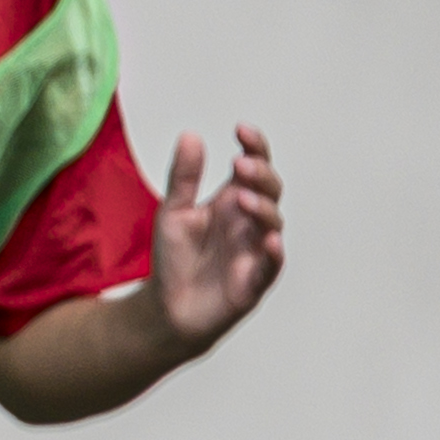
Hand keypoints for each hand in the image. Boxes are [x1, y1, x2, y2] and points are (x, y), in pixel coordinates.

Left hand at [146, 123, 285, 351]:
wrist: (166, 309)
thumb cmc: (175, 260)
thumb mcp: (173, 212)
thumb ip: (184, 177)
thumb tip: (191, 134)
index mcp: (233, 200)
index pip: (253, 166)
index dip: (254, 146)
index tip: (240, 130)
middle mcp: (250, 222)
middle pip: (270, 189)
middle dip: (260, 174)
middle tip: (240, 165)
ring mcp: (255, 250)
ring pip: (273, 224)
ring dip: (263, 209)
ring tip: (243, 199)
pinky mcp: (253, 281)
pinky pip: (271, 265)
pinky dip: (273, 253)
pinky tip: (269, 241)